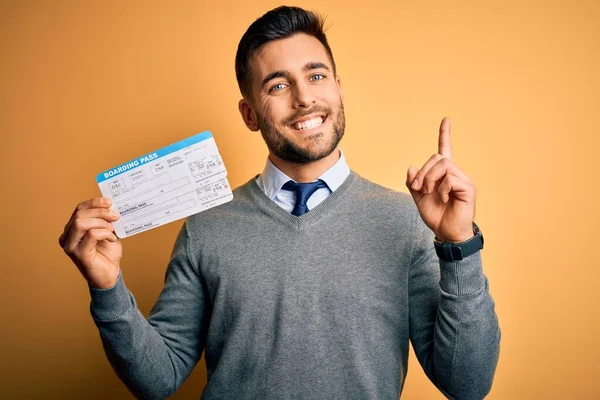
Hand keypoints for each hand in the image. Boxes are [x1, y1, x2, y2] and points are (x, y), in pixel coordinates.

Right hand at [59, 197, 121, 288]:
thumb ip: (105, 220)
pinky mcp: (78, 254)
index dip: (94, 203)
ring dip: (101, 223)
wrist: (110, 275)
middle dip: (100, 212)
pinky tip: (112, 239)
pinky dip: (104, 233)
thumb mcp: (108, 231)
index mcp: (72, 229)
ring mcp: (70, 246)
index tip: (109, 202)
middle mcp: (67, 236)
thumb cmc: (107, 254)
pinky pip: (91, 235)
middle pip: (80, 214)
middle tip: (115, 216)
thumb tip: (112, 205)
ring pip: (81, 223)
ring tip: (112, 230)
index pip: (79, 209)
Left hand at [405, 117, 476, 242]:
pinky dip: (441, 189)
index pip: (445, 149)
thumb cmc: (436, 216)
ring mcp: (463, 179)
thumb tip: (411, 167)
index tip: (446, 119)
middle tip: (418, 188)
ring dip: (429, 179)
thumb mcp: (418, 198)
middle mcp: (455, 173)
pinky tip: (444, 199)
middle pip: (436, 157)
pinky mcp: (468, 188)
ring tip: (429, 193)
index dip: (445, 134)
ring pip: (443, 164)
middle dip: (422, 172)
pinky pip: (450, 178)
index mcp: (444, 174)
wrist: (447, 233)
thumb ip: (413, 183)